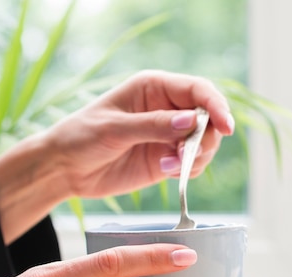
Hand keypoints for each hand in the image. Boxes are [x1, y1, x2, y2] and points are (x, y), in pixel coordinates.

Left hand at [47, 69, 234, 198]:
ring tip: (171, 166)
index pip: (198, 90)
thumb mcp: (115, 129)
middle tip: (187, 155)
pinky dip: (189, 171)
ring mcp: (168, 136)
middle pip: (208, 118)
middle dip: (207, 137)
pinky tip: (168, 173)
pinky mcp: (165, 160)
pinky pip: (192, 164)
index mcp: (154, 88)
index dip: (216, 106)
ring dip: (198, 157)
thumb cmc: (82, 136)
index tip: (225, 126)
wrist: (65, 169)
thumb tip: (193, 121)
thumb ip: (154, 125)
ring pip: (205, 143)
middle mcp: (166, 109)